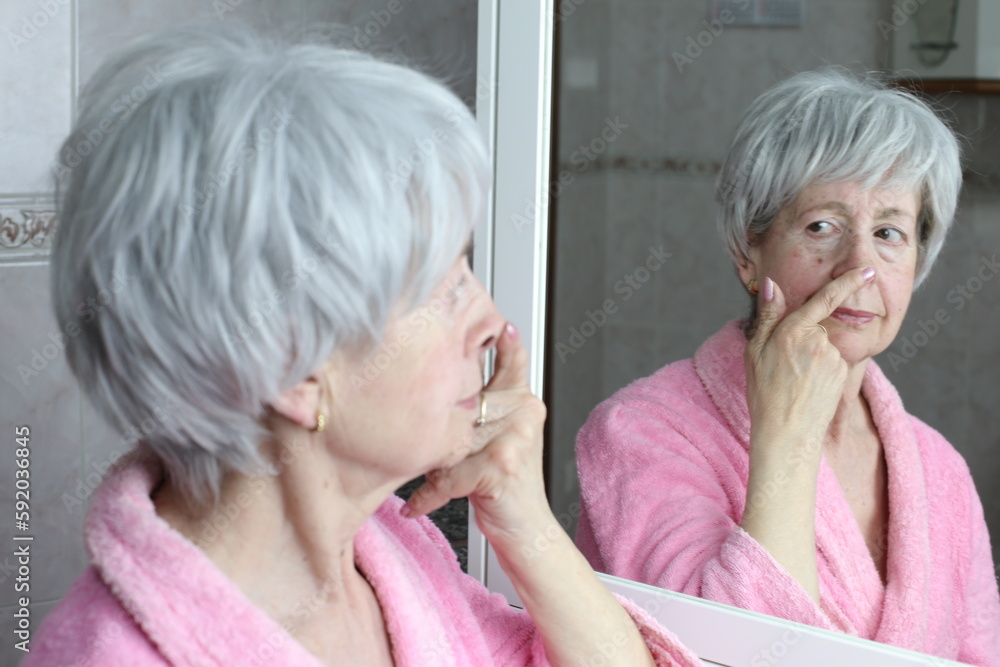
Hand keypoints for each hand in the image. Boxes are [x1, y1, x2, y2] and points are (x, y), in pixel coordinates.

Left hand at [402, 322, 549, 539]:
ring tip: (415, 474)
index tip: (494, 319)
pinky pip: (450, 474)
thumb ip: (478, 416)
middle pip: (469, 398)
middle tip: (409, 414)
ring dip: (429, 462)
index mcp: (523, 405)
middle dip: (437, 414)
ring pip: (452, 438)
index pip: (511, 363)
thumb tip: (435, 393)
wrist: (528, 533)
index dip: (500, 339)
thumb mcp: (494, 444)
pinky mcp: (500, 465)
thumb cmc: (505, 489)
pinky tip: (416, 506)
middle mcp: (523, 414)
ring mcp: (514, 438)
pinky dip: (429, 495)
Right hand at [745, 267, 876, 447]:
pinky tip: (807, 386)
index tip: (867, 271)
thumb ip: (768, 315)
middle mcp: (817, 341)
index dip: (848, 282)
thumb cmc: (764, 392)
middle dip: (802, 337)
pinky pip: (831, 361)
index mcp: (792, 331)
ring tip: (794, 380)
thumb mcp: (754, 351)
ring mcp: (832, 357)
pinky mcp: (841, 372)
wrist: (786, 433)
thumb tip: (772, 284)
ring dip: (811, 355)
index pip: (824, 299)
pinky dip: (820, 369)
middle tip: (783, 364)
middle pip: (814, 326)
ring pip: (823, 344)